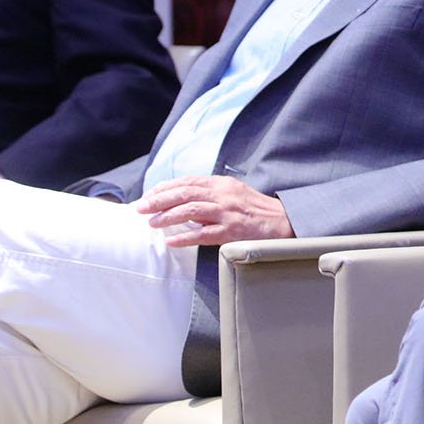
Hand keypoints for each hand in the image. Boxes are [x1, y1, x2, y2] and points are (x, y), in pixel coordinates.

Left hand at [134, 175, 293, 245]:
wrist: (282, 221)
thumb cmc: (255, 209)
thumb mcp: (232, 192)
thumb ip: (210, 194)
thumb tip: (182, 200)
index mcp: (221, 183)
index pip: (187, 181)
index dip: (165, 187)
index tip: (148, 194)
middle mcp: (223, 194)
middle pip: (185, 193)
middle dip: (159, 199)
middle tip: (140, 207)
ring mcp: (227, 213)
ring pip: (191, 210)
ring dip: (168, 216)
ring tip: (151, 223)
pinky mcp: (232, 231)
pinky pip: (204, 234)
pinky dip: (186, 237)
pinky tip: (172, 242)